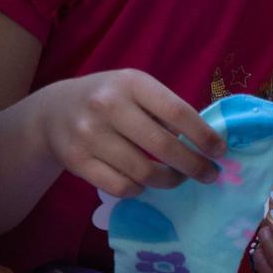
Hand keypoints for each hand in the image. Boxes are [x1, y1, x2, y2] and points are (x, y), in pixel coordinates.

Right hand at [35, 71, 223, 198]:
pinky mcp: (76, 161)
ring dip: (169, 181)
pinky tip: (144, 182)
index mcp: (131, 83)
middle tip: (209, 175)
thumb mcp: (136, 91)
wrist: (52, 111)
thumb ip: (166, 110)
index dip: (204, 136)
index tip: (220, 152)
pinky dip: (139, 189)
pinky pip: (120, 186)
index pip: (178, 112)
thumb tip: (207, 144)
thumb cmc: (109, 100)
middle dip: (194, 165)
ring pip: (143, 171)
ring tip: (178, 178)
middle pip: (163, 146)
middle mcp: (107, 106)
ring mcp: (89, 135)